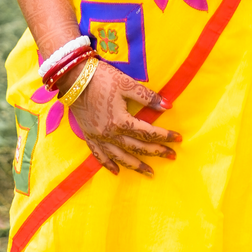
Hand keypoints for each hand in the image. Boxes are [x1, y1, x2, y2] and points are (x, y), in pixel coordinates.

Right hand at [64, 61, 179, 176]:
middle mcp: (110, 134)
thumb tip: (167, 106)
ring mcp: (98, 137)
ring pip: (120, 157)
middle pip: (137, 147)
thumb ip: (147, 96)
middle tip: (171, 156)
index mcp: (121, 121)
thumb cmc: (102, 78)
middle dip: (156, 152)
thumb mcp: (126, 83)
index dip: (164, 136)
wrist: (73, 78)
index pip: (148, 133)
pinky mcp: (89, 136)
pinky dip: (108, 165)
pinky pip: (99, 156)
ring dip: (136, 165)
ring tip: (149, 172)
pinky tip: (117, 171)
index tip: (178, 139)